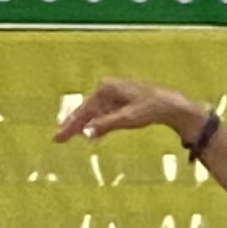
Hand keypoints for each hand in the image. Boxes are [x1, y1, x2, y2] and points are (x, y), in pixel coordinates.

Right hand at [55, 78, 198, 149]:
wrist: (168, 105)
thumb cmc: (149, 109)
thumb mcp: (127, 119)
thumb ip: (106, 125)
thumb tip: (86, 133)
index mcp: (105, 88)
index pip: (84, 111)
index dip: (70, 126)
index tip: (58, 138)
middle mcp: (106, 88)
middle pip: (85, 110)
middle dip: (73, 125)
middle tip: (58, 139)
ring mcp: (112, 93)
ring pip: (93, 112)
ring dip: (83, 125)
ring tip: (68, 137)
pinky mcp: (118, 100)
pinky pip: (102, 113)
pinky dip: (95, 123)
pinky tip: (89, 133)